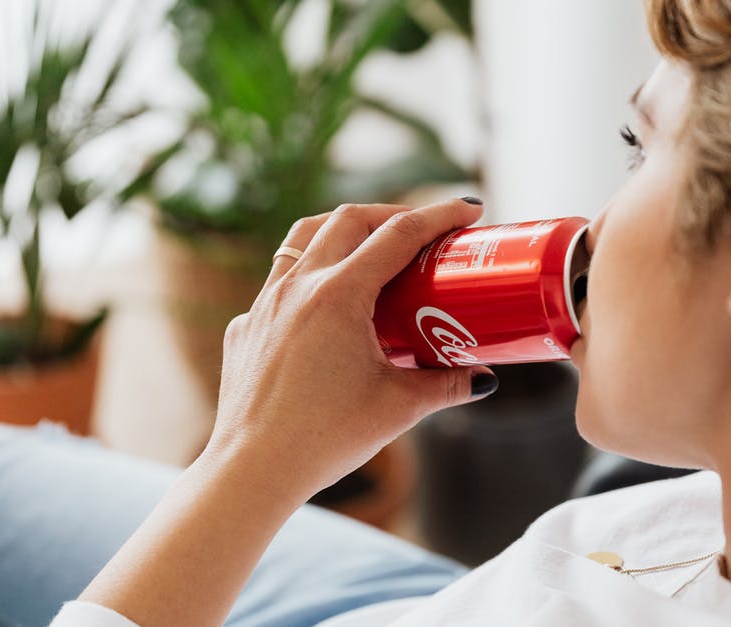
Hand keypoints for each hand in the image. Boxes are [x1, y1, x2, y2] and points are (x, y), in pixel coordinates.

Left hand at [210, 198, 495, 499]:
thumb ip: (446, 385)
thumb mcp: (398, 407)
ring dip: (342, 232)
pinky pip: (279, 285)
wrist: (252, 471)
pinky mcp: (245, 327)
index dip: (439, 216)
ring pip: (304, 238)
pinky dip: (310, 280)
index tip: (469, 210)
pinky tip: (326, 310)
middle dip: (392, 215)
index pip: (398, 234)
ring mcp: (264, 303)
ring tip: (370, 248)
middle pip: (349, 220)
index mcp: (338, 295)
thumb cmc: (324, 438)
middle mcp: (297, 286)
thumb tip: (484, 379)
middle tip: (424, 232)